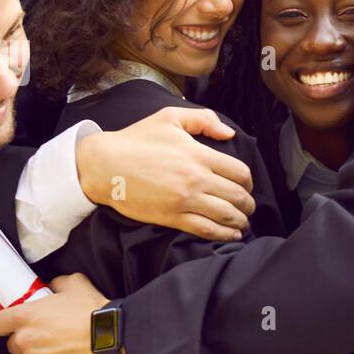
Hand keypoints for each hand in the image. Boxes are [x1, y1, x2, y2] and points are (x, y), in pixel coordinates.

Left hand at [0, 273, 115, 353]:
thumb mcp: (76, 284)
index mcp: (25, 316)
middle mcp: (25, 340)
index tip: (9, 326)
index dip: (2, 325)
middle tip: (48, 337)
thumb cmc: (95, 313)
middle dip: (27, 341)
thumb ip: (57, 283)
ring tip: (61, 351)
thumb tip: (53, 286)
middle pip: (13, 345)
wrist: (114, 339)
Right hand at [76, 106, 256, 240]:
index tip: (248, 185)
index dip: (249, 181)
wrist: (104, 165)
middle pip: (238, 196)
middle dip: (248, 204)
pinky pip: (206, 229)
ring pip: (226, 215)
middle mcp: (196, 178)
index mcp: (199, 154)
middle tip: (249, 207)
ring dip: (240, 221)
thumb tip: (229, 133)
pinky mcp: (172, 217)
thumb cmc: (135, 139)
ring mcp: (185, 200)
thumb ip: (203, 119)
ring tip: (243, 223)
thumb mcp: (169, 118)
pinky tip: (232, 235)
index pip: (239, 171)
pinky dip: (223, 235)